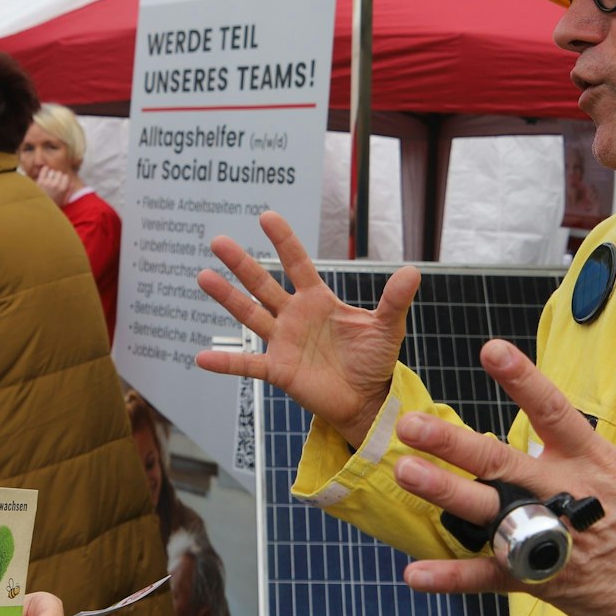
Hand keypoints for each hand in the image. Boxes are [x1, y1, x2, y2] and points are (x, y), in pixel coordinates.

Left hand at [34, 166, 73, 206]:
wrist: (40, 208)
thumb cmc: (52, 205)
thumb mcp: (64, 201)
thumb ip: (69, 191)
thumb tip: (72, 183)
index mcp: (63, 189)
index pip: (66, 176)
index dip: (63, 179)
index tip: (61, 182)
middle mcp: (56, 184)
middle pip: (59, 173)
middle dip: (57, 176)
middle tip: (54, 181)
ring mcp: (47, 182)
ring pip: (52, 171)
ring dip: (51, 174)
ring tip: (49, 179)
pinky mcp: (40, 181)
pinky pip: (44, 170)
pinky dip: (45, 170)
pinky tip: (45, 173)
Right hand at [193, 210, 417, 447]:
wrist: (367, 399)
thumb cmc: (373, 359)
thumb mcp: (387, 327)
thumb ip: (394, 300)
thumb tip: (413, 270)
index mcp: (318, 300)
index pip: (297, 264)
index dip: (283, 241)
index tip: (266, 216)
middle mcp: (294, 316)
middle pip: (263, 284)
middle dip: (242, 263)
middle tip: (218, 241)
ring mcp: (283, 342)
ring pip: (250, 315)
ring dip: (227, 298)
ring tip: (203, 276)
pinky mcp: (279, 370)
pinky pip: (248, 364)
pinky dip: (226, 362)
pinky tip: (202, 358)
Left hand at [392, 343, 615, 615]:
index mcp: (592, 460)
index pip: (553, 409)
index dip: (522, 378)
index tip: (491, 349)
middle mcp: (564, 494)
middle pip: (502, 461)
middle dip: (454, 443)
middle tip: (412, 425)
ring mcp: (551, 537)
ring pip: (488, 513)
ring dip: (445, 494)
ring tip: (406, 473)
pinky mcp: (545, 578)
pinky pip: (492, 577)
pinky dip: (453, 577)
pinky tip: (416, 573)